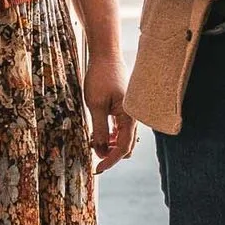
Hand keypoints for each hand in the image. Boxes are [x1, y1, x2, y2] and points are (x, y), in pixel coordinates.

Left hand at [82, 44, 134, 173]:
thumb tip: (101, 151)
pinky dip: (109, 136)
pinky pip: (120, 129)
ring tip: (92, 142)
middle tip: (92, 153)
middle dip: (110, 154)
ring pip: (122, 139)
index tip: (97, 168)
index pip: (123, 148)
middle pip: (125, 146)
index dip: (110, 160)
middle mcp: (133, 117)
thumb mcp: (95, 106)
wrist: (105, 56)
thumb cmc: (101, 77)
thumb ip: (99, 130)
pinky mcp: (124, 109)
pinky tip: (97, 133)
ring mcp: (129, 114)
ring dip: (109, 145)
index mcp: (129, 117)